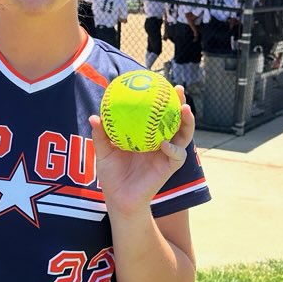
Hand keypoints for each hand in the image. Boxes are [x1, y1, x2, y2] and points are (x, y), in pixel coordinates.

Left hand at [89, 87, 195, 216]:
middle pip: (177, 120)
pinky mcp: (169, 168)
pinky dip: (174, 149)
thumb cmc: (112, 175)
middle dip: (182, 104)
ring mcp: (167, 155)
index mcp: (147, 135)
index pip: (158, 114)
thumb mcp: (103, 153)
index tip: (160, 83)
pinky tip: (165, 144)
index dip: (162, 99)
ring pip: (184, 136)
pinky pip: (177, 156)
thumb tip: (95, 116)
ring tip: (185, 110)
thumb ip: (101, 135)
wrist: (118, 199)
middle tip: (179, 90)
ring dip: (188, 123)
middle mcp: (161, 142)